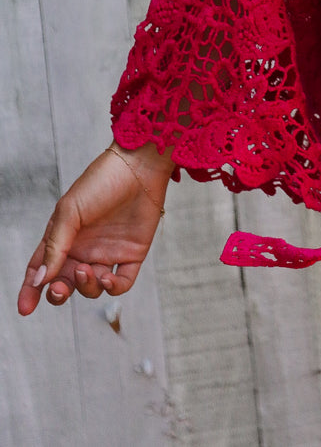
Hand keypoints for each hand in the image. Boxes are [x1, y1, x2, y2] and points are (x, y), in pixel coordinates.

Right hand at [17, 141, 173, 315]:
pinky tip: (107, 277)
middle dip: (59, 294)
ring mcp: (108, 253)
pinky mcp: (132, 254)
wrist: (139, 167)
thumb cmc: (101, 181)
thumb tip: (40, 279)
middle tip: (59, 290)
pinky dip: (113, 288)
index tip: (26, 308)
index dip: (32, 289)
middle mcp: (84, 248)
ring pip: (92, 287)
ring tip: (86, 270)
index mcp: (64, 237)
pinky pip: (121, 283)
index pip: (42, 269)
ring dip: (86, 287)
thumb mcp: (69, 211)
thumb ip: (55, 246)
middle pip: (66, 283)